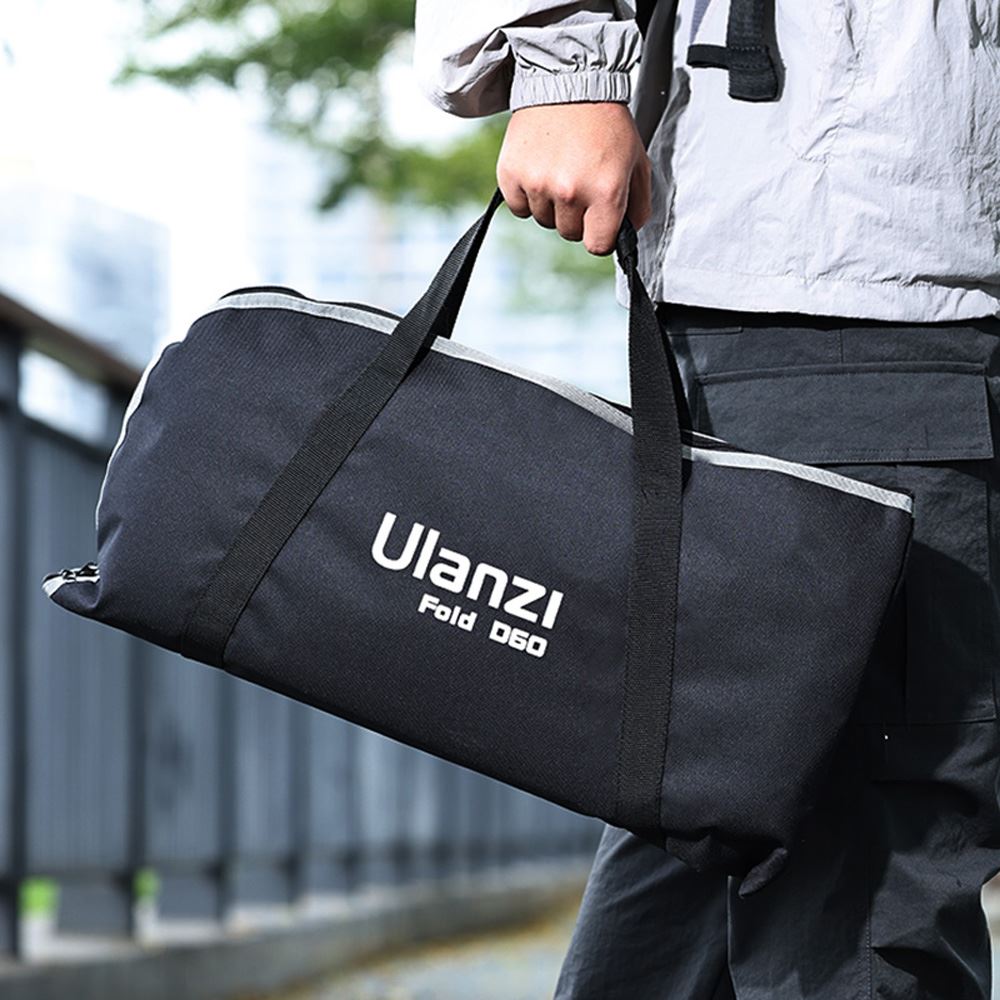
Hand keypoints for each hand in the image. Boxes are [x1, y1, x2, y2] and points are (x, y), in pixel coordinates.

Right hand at [496, 101, 651, 255]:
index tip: (599, 221)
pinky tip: (540, 171)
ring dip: (552, 205)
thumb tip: (629, 234)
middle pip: (569, 234)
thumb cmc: (605, 122)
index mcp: (606, 191)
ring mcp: (538, 184)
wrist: (567, 80)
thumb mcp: (636, 160)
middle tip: (580, 182)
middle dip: (577, 216)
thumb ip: (638, 204)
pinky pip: (519, 208)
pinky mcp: (511, 174)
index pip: (598, 246)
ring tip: (560, 170)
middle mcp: (570, 192)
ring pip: (544, 221)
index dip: (600, 235)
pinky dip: (528, 196)